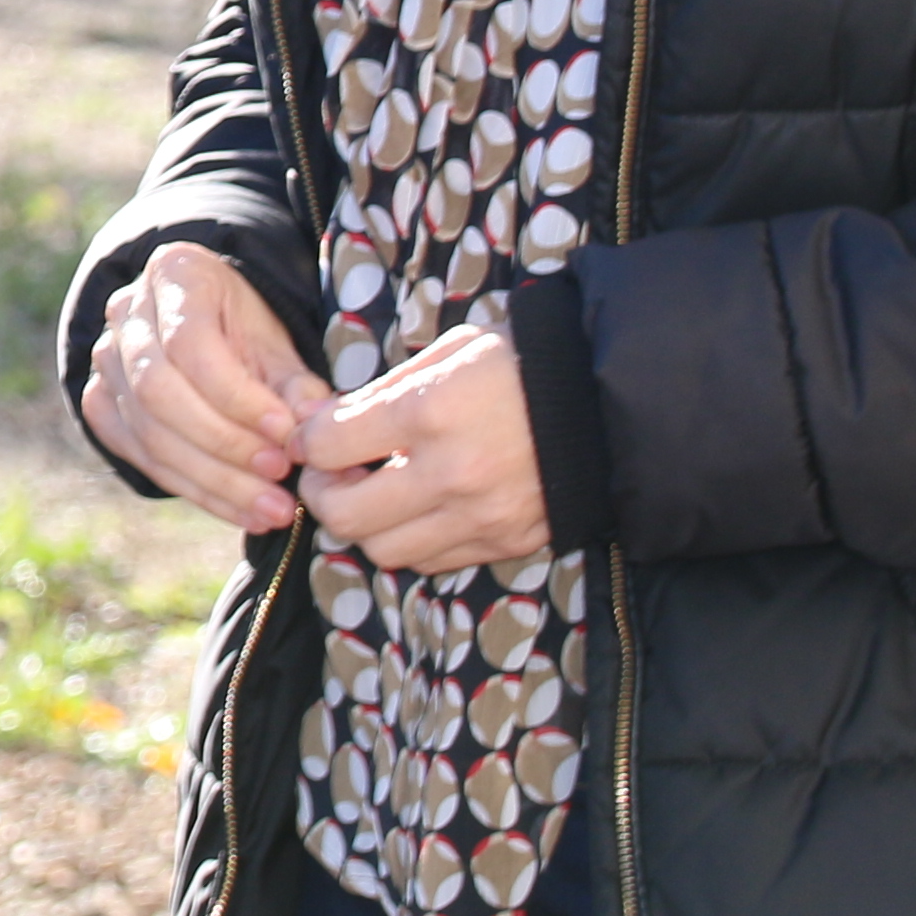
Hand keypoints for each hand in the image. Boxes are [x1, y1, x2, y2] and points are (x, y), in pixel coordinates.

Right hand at [79, 245, 328, 536]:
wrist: (205, 330)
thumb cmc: (247, 330)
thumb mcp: (278, 342)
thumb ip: (297, 384)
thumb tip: (318, 431)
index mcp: (174, 274)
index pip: (189, 343)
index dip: (237, 396)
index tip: (286, 435)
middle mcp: (125, 313)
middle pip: (158, 392)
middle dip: (224, 444)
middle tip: (281, 477)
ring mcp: (105, 361)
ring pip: (149, 433)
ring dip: (215, 480)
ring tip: (272, 510)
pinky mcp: (100, 405)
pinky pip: (142, 458)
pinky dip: (196, 491)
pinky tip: (242, 511)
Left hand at [291, 320, 550, 573]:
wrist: (607, 403)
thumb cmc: (521, 364)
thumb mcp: (448, 353)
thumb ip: (383, 391)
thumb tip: (325, 422)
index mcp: (428, 411)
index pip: (327, 447)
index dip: (308, 442)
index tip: (311, 436)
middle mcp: (449, 472)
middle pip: (344, 515)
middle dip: (323, 494)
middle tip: (332, 474)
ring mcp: (479, 515)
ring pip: (383, 550)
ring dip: (365, 525)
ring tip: (375, 493)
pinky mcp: (506, 542)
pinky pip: (433, 562)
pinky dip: (412, 542)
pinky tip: (417, 510)